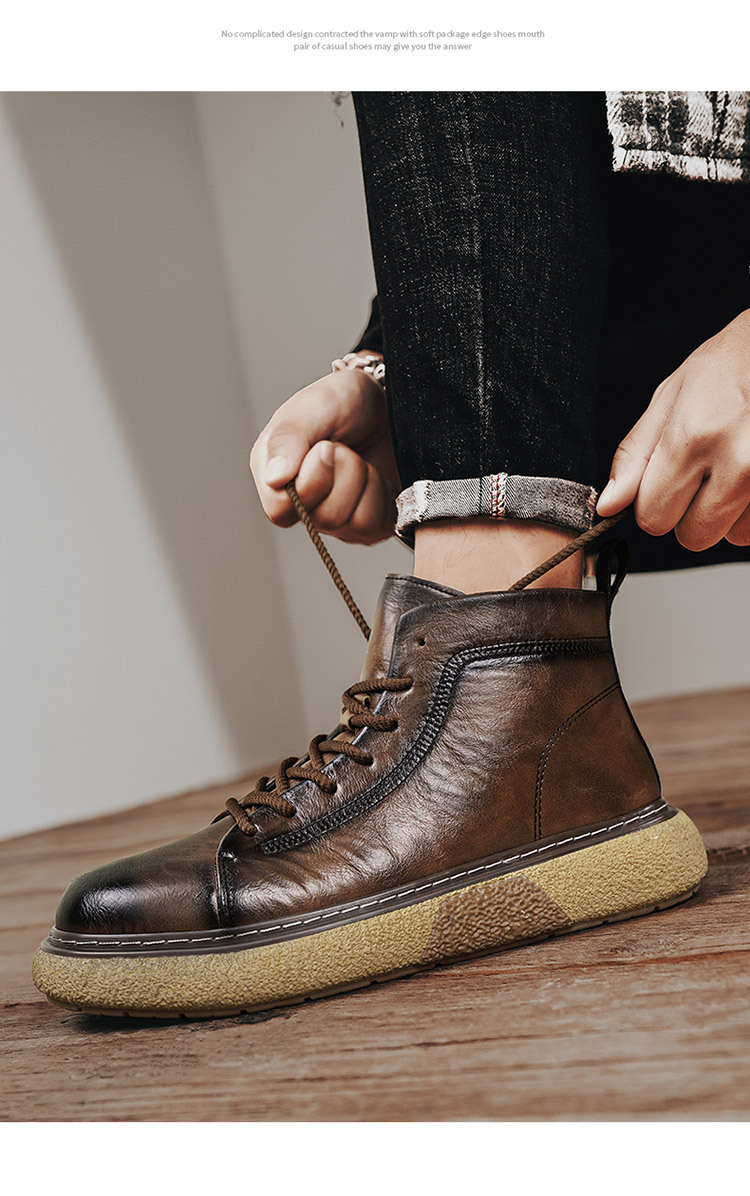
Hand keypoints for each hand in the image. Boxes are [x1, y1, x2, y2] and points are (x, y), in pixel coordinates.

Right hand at [250, 363, 399, 544]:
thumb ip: (287, 438)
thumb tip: (273, 478)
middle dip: (343, 474)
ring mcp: (336, 519)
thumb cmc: (345, 403)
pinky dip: (380, 492)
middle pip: (323, 518)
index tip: (325, 447)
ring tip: (357, 458)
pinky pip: (377, 523)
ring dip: (363, 481)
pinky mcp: (368, 525)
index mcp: (276, 477)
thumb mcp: (314, 405)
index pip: (281, 510)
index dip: (309, 483)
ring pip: (353, 523)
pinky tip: (372, 474)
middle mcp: (304, 505)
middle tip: (342, 447)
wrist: (388, 402)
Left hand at [597, 309, 749, 548]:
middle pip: (692, 537)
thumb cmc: (727, 366)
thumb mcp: (669, 399)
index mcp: (692, 437)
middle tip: (703, 474)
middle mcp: (736, 462)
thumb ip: (635, 457)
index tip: (666, 479)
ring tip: (733, 467)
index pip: (653, 517)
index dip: (654, 502)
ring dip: (727, 513)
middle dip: (689, 513)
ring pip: (731, 537)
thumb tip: (609, 506)